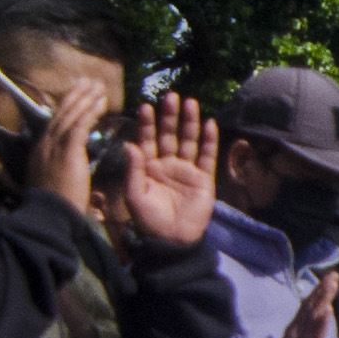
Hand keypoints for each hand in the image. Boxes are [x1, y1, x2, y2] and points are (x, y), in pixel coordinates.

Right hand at [28, 66, 118, 209]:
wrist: (49, 217)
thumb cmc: (55, 208)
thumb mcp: (53, 183)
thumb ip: (60, 169)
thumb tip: (69, 164)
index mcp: (40, 152)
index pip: (53, 123)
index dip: (65, 106)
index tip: (75, 94)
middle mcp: (44, 144)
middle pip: (60, 113)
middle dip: (75, 95)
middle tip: (87, 81)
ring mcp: (53, 146)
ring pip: (70, 114)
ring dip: (85, 97)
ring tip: (98, 86)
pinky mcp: (66, 151)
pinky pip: (79, 125)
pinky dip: (90, 111)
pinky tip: (101, 102)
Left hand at [117, 92, 216, 243]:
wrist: (172, 242)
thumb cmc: (149, 221)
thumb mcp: (135, 196)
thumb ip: (133, 170)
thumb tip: (129, 143)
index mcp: (148, 168)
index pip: (146, 140)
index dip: (146, 124)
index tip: (145, 106)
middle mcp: (167, 164)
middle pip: (168, 135)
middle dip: (169, 116)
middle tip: (170, 96)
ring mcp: (186, 170)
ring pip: (188, 141)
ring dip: (189, 122)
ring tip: (189, 102)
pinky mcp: (203, 178)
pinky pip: (207, 156)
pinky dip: (209, 140)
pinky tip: (210, 123)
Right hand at [267, 271, 338, 337]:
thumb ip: (299, 327)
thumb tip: (309, 314)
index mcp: (295, 327)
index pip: (308, 305)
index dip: (319, 290)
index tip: (330, 277)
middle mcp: (297, 329)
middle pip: (311, 306)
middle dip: (323, 289)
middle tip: (334, 274)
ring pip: (313, 316)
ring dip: (323, 300)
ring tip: (332, 285)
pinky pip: (315, 337)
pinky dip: (322, 324)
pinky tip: (328, 312)